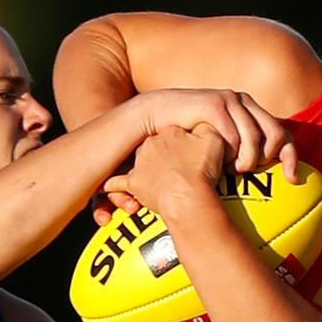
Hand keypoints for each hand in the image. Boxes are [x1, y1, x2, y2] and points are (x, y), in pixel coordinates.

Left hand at [101, 124, 228, 218]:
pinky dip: (114, 187)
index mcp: (168, 132)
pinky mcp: (133, 183)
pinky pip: (116, 183)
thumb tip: (208, 126)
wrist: (189, 194)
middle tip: (174, 166)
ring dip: (143, 170)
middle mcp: (149, 144)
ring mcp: (139, 164)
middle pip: (154, 147)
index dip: (182, 142)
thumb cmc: (202, 169)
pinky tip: (108, 187)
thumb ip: (209, 130)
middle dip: (162, 155)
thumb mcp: (214, 140)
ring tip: (154, 181)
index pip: (172, 132)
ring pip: (137, 163)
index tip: (188, 151)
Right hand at [136, 88, 297, 181]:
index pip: (283, 135)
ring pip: (254, 139)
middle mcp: (244, 102)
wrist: (156, 116)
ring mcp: (229, 100)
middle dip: (264, 160)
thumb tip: (266, 177)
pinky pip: (233, 136)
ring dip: (245, 161)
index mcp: (250, 112)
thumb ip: (240, 155)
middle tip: (244, 172)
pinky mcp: (214, 104)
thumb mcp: (219, 147)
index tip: (291, 181)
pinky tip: (220, 161)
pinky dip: (229, 153)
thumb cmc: (189, 137)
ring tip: (230, 170)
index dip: (291, 158)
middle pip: (275, 136)